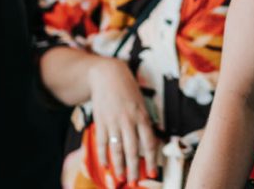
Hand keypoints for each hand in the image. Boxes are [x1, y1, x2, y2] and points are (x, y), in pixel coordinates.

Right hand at [87, 57, 157, 183]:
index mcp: (142, 116)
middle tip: (134, 182)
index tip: (153, 173)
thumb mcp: (141, 104)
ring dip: (119, 166)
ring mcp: (114, 122)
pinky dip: (103, 155)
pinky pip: (102, 142)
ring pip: (117, 149)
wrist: (108, 75)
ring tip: (120, 178)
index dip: (152, 159)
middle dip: (134, 169)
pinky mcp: (101, 121)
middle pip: (133, 150)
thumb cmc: (128, 90)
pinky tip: (105, 165)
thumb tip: (150, 142)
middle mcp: (129, 120)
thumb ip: (144, 122)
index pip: (149, 142)